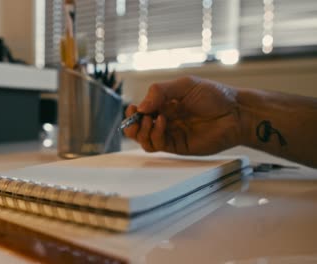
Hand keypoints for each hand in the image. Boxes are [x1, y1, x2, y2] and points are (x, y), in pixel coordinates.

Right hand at [124, 76, 243, 154]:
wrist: (235, 113)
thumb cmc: (215, 96)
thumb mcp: (185, 85)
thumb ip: (160, 91)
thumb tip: (140, 107)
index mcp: (165, 105)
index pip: (141, 112)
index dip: (133, 112)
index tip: (132, 108)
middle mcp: (165, 121)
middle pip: (138, 129)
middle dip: (131, 125)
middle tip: (136, 118)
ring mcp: (171, 134)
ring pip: (144, 140)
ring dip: (142, 131)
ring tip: (152, 119)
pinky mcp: (178, 146)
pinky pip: (158, 145)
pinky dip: (155, 135)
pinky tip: (163, 123)